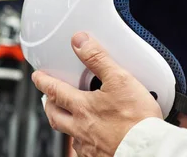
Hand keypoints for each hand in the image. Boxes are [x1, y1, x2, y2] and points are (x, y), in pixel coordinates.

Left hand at [32, 32, 162, 156]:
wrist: (148, 150)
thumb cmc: (137, 119)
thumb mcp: (119, 79)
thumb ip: (98, 59)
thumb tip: (80, 41)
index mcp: (82, 107)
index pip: (55, 91)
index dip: (44, 81)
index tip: (38, 77)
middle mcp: (80, 129)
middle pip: (55, 116)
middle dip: (49, 105)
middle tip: (49, 98)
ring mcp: (88, 146)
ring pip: (69, 134)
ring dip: (66, 124)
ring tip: (72, 118)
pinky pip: (84, 150)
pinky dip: (84, 141)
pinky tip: (93, 138)